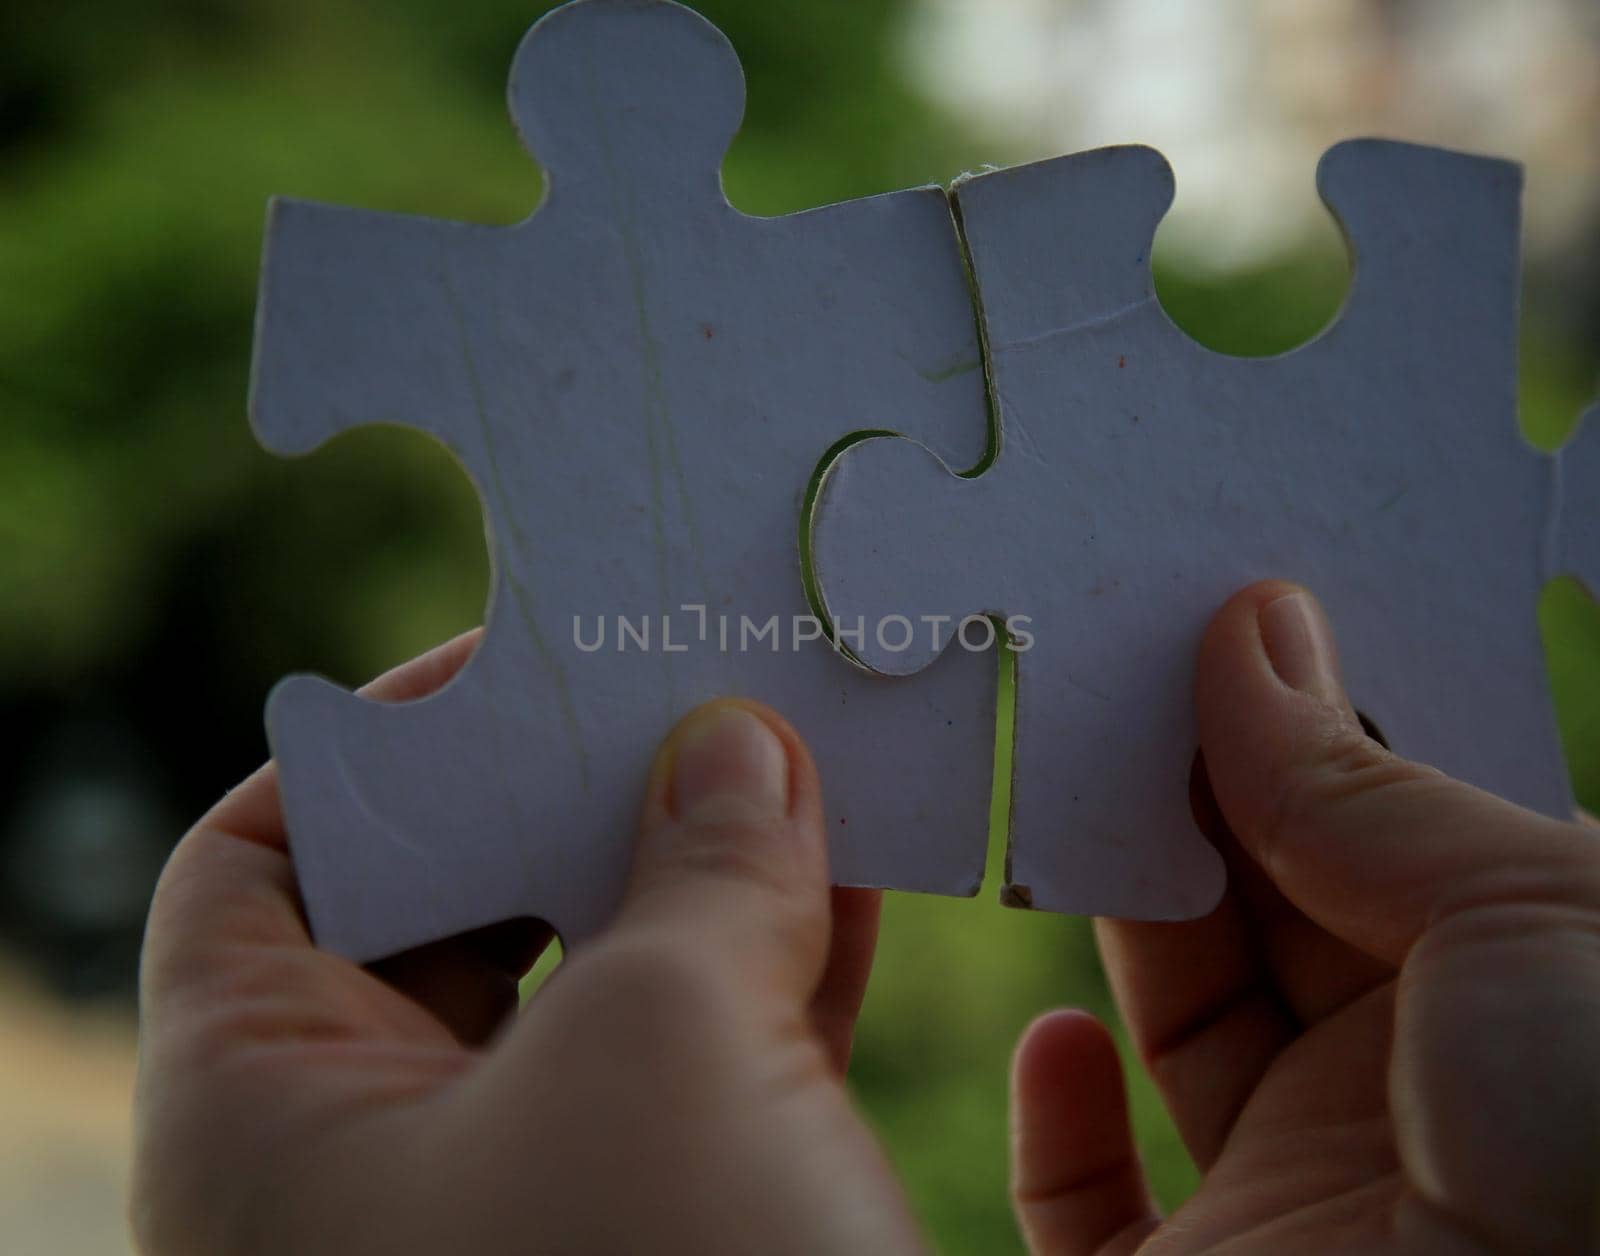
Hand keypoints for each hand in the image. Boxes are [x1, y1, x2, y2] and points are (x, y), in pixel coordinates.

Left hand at [131, 632, 919, 1253]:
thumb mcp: (669, 1048)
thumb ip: (703, 865)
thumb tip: (737, 744)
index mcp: (267, 1103)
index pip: (269, 850)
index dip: (389, 738)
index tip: (537, 661)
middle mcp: (365, 1161)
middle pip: (448, 906)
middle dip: (583, 796)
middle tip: (696, 699)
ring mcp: (507, 1215)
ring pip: (590, 993)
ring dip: (700, 877)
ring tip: (803, 765)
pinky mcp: (634, 1253)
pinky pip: (682, 1081)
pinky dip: (761, 981)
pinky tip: (858, 888)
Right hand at [1010, 581, 1599, 1253]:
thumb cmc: (1597, 1147)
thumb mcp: (1533, 915)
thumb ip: (1361, 784)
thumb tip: (1249, 630)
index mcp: (1517, 991)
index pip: (1373, 823)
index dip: (1283, 718)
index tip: (1181, 622)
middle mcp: (1415, 1096)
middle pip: (1264, 907)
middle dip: (1181, 790)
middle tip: (1084, 676)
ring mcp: (1302, 1202)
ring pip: (1177, 1026)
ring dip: (1107, 916)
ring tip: (1044, 799)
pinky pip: (1097, 1207)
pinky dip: (1063, 1121)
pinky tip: (1056, 1043)